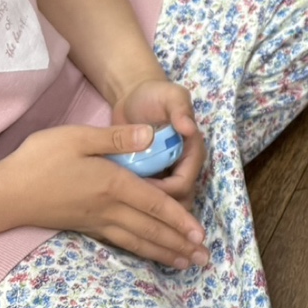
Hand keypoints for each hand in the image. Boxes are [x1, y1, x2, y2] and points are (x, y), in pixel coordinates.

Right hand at [1, 124, 208, 269]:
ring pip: (137, 240)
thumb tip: (152, 133)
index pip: (155, 204)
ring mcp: (96, 220)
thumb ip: (117, 137)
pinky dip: (140, 250)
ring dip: (163, 252)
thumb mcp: (78, 137)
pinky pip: (121, 242)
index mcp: (112, 184)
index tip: (199, 235)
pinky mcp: (85, 226)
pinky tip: (148, 254)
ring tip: (185, 264)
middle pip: (151, 229)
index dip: (179, 219)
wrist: (4, 194)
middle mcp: (108, 208)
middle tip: (203, 259)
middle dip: (179, 244)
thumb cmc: (39, 160)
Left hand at [110, 76, 206, 212]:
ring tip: (121, 206)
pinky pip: (147, 201)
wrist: (135, 97)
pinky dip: (135, 206)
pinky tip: (115, 206)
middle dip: (157, 211)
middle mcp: (182, 168)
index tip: (138, 188)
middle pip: (178, 204)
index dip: (163, 193)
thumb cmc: (155, 95)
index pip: (183, 184)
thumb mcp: (170, 95)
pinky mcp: (150, 178)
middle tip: (127, 203)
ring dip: (145, 212)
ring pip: (163, 208)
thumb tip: (189, 128)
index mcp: (191, 152)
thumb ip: (180, 109)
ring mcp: (165, 175)